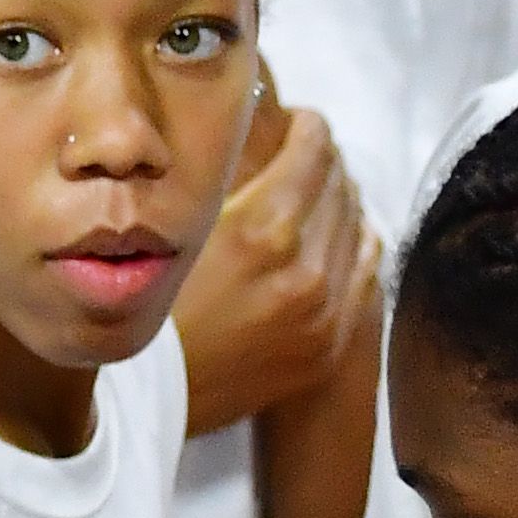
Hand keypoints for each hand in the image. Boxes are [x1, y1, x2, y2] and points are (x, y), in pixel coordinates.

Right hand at [176, 94, 376, 433]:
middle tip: (306, 155)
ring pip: (361, 226)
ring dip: (342, 202)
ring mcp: (327, 314)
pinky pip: (367, 274)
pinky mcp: (332, 345)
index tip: (300, 123)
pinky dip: (355, 246)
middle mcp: (307, 272)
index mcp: (266, 233)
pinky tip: (335, 240)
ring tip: (318, 197)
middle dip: (326, 162)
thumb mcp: (183, 225)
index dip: (309, 127)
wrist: (152, 395)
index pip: (316, 150)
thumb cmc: (149, 300)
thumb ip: (230, 177)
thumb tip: (260, 126)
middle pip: (343, 185)